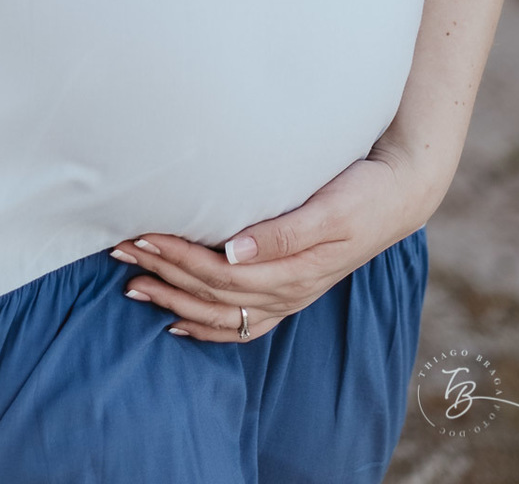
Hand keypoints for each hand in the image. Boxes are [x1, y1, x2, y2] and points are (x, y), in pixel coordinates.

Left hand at [108, 139, 443, 341]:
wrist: (399, 194)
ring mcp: (289, 295)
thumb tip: (232, 251)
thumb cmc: (362, 193)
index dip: (176, 256)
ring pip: (221, 311)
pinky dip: (206, 326)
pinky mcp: (290, 290)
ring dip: (173, 298)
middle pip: (211, 291)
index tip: (139, 235)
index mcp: (291, 269)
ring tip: (133, 285)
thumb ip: (282, 232)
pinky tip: (178, 320)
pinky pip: (243, 323)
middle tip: (119, 250)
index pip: (218, 272)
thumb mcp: (328, 209)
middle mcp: (287, 290)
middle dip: (162, 272)